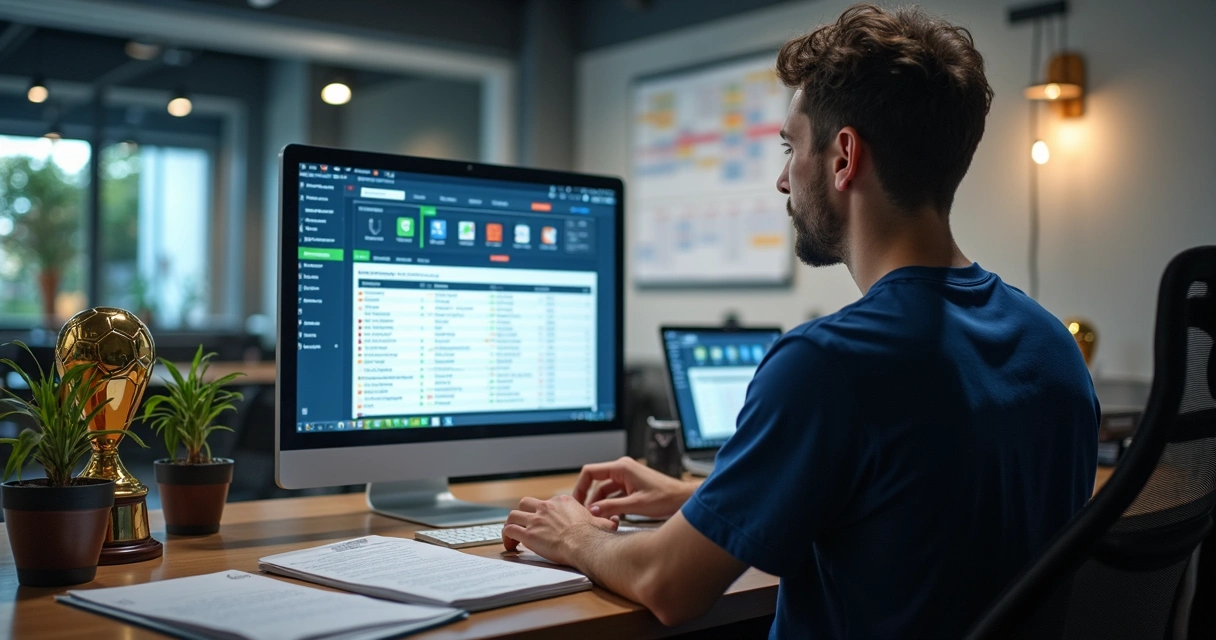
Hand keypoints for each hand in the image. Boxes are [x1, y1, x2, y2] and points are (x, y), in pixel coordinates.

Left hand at [502, 495, 618, 565]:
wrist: (584, 544)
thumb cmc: (593, 535)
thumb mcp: (602, 523)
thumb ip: (606, 520)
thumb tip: (615, 520)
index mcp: (563, 502)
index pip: (547, 502)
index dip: (543, 513)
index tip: (544, 523)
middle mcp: (547, 507)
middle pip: (526, 503)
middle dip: (523, 513)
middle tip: (524, 523)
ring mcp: (536, 520)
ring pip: (513, 515)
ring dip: (510, 524)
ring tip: (512, 535)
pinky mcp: (529, 533)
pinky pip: (510, 530)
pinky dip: (507, 537)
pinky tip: (510, 546)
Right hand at [573, 457, 695, 518]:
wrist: (683, 499)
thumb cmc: (665, 498)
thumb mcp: (635, 505)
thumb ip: (611, 507)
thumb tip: (591, 511)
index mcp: (621, 468)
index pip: (590, 472)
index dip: (580, 487)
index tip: (576, 503)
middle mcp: (622, 469)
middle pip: (596, 482)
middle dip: (590, 499)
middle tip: (585, 515)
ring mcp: (627, 477)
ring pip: (604, 490)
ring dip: (601, 504)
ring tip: (598, 519)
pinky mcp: (632, 486)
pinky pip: (614, 494)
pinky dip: (610, 505)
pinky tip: (611, 518)